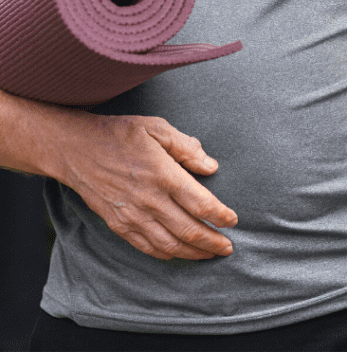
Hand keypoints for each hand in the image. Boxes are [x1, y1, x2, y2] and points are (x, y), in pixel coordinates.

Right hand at [55, 113, 237, 260]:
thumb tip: (211, 166)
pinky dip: (165, 254)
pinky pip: (145, 247)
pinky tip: (177, 254)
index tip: (233, 221)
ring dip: (192, 253)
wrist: (76, 150)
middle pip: (188, 230)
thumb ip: (187, 147)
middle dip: (212, 242)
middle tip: (228, 248)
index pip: (200, 204)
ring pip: (168, 244)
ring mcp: (132, 216)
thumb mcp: (157, 128)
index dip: (220, 216)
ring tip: (209, 255)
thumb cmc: (120, 135)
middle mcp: (150, 201)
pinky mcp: (118, 225)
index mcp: (164, 176)